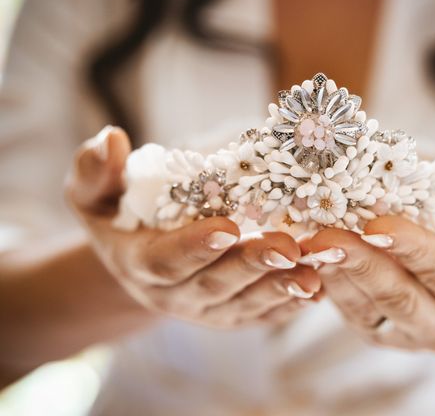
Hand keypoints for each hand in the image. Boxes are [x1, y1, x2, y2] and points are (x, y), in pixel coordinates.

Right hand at [66, 126, 320, 327]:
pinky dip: (291, 302)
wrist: (140, 254)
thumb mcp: (95, 190)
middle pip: (215, 284)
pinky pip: (263, 313)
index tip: (228, 227)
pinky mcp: (235, 311)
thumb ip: (96, 169)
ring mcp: (208, 308)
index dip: (195, 247)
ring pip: (245, 302)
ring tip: (312, 271)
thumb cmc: (118, 212)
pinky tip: (319, 287)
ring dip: (280, 288)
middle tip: (287, 246)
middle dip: (252, 265)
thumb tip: (112, 141)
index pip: (166, 260)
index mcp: (139, 264)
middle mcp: (174, 294)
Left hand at [301, 187, 434, 349]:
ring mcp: (410, 334)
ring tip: (308, 242)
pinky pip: (352, 313)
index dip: (413, 248)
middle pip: (399, 298)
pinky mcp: (382, 331)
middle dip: (360, 264)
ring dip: (335, 275)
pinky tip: (309, 255)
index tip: (377, 222)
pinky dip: (328, 284)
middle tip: (323, 235)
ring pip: (367, 310)